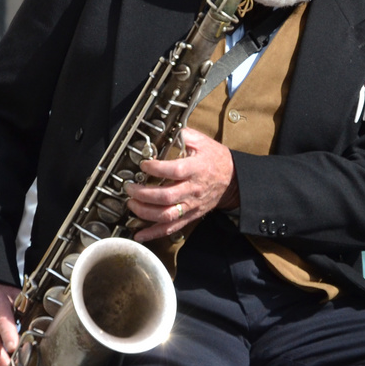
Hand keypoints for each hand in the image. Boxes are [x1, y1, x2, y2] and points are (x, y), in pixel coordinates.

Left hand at [124, 127, 236, 241]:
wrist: (233, 180)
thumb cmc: (217, 161)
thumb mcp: (203, 142)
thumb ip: (184, 135)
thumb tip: (169, 131)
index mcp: (196, 169)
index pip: (175, 170)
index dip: (156, 168)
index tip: (144, 164)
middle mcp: (193, 189)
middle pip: (166, 196)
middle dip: (143, 194)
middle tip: (131, 188)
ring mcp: (191, 205)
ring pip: (166, 215)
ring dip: (145, 212)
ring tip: (132, 204)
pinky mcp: (190, 216)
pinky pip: (171, 227)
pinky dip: (154, 233)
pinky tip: (140, 234)